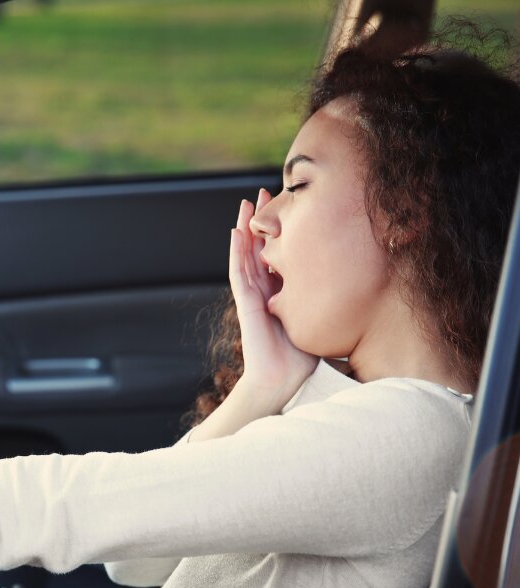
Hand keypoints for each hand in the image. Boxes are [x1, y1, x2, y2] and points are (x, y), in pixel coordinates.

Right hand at [229, 189, 318, 410]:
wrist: (281, 380)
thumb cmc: (301, 361)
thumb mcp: (320, 324)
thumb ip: (329, 308)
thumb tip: (364, 293)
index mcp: (279, 294)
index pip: (277, 255)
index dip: (280, 231)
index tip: (288, 208)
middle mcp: (264, 291)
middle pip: (259, 247)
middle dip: (261, 221)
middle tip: (263, 194)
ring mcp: (252, 296)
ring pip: (245, 255)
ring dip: (244, 228)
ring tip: (245, 204)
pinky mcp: (246, 304)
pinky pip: (238, 273)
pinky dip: (236, 252)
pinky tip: (236, 232)